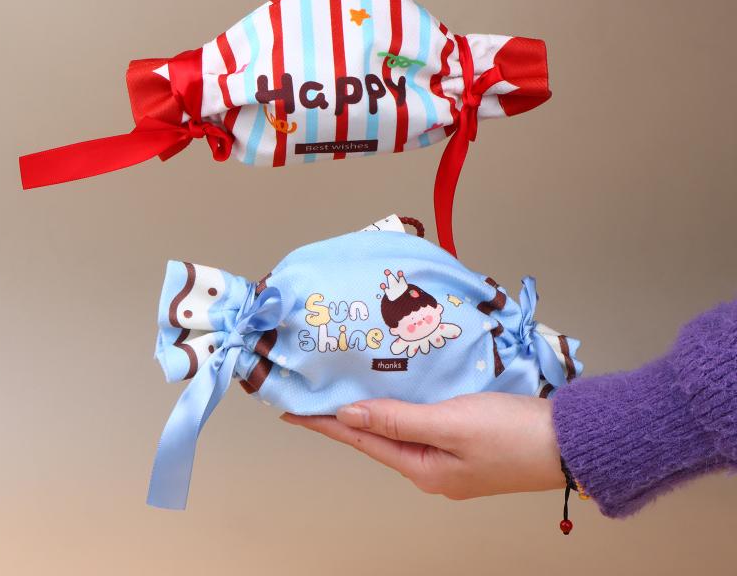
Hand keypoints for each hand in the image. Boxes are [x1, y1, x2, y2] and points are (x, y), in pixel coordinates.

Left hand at [282, 393, 564, 498]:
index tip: (294, 412)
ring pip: (401, 431)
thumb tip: (349, 417)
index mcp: (424, 469)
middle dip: (346, 418)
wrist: (569, 443)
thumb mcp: (449, 423)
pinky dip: (404, 409)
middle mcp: (433, 470)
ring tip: (350, 392)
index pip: (362, 441)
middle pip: (378, 439)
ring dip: (375, 412)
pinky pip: (424, 425)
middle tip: (318, 396)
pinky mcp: (469, 446)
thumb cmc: (512, 434)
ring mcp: (452, 460)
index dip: (326, 424)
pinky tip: (401, 395)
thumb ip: (397, 419)